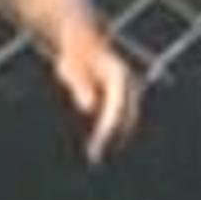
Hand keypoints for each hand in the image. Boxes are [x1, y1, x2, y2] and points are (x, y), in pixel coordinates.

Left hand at [53, 24, 142, 160]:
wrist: (80, 43)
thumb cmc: (73, 56)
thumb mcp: (71, 69)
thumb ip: (80, 87)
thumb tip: (89, 107)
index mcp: (118, 75)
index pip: (117, 106)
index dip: (109, 126)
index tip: (100, 142)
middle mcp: (129, 84)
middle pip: (126, 115)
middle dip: (112, 137)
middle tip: (95, 156)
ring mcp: (128, 91)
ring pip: (126, 120)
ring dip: (114, 138)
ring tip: (95, 156)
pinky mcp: (122, 99)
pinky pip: (118, 119)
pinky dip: (110, 133)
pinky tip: (97, 146)